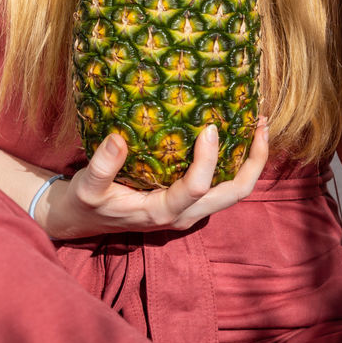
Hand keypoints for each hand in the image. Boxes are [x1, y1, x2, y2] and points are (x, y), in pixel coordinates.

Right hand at [37, 118, 269, 239]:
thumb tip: (118, 138)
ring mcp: (190, 210)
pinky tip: (234, 134)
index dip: (209, 159)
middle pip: (234, 193)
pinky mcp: (189, 202)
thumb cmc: (86, 203)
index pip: (196, 188)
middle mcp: (184, 215)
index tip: (209, 128)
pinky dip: (236, 161)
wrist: (83, 219)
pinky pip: (222, 184)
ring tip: (256, 124)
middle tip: (258, 123)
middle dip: (253, 160)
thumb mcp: (86, 187)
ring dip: (250, 160)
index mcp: (162, 213)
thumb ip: (101, 167)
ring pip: (234, 191)